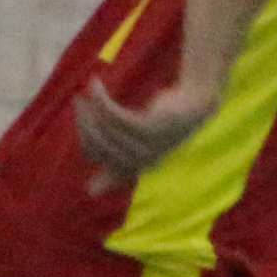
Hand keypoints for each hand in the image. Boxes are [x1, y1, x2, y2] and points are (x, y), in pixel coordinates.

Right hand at [74, 76, 219, 186]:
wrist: (196, 102)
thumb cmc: (165, 125)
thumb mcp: (139, 148)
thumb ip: (115, 169)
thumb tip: (91, 192)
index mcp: (136, 167)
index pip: (94, 154)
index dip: (83, 134)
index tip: (81, 111)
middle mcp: (141, 161)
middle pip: (98, 142)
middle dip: (85, 119)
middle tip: (80, 99)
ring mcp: (146, 145)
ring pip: (104, 127)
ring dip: (92, 105)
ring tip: (91, 87)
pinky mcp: (149, 128)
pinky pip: (113, 115)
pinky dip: (100, 99)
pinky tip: (96, 84)